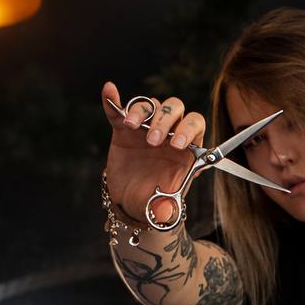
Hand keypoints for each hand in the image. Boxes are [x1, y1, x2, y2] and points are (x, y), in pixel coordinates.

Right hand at [101, 80, 206, 225]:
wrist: (131, 203)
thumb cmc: (154, 202)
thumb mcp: (163, 208)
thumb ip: (167, 208)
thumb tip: (166, 212)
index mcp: (186, 149)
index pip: (195, 125)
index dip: (188, 129)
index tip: (178, 144)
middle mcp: (169, 134)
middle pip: (174, 109)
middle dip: (164, 120)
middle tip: (153, 141)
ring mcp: (146, 129)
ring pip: (150, 105)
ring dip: (142, 111)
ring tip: (131, 127)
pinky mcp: (123, 129)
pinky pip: (119, 110)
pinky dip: (113, 100)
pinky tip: (109, 91)